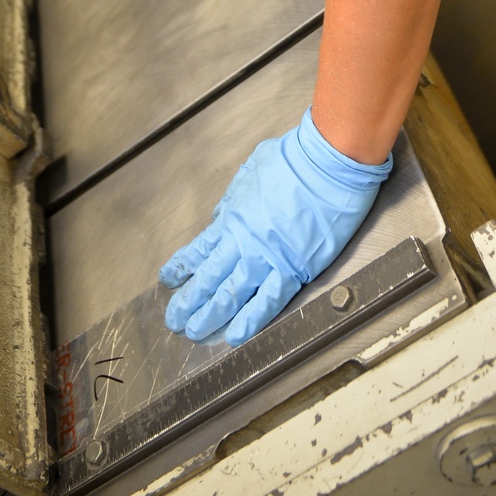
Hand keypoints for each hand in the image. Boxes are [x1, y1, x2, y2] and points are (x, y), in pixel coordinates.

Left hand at [159, 109, 391, 344]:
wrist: (328, 163)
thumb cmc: (295, 159)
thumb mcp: (253, 169)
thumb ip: (234, 197)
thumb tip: (221, 215)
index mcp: (233, 217)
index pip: (200, 249)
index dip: (182, 267)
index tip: (168, 280)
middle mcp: (244, 241)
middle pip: (209, 278)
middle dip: (189, 301)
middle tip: (174, 320)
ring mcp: (267, 257)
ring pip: (231, 295)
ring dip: (210, 316)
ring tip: (194, 331)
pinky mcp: (295, 269)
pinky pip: (268, 300)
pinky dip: (250, 320)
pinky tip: (235, 335)